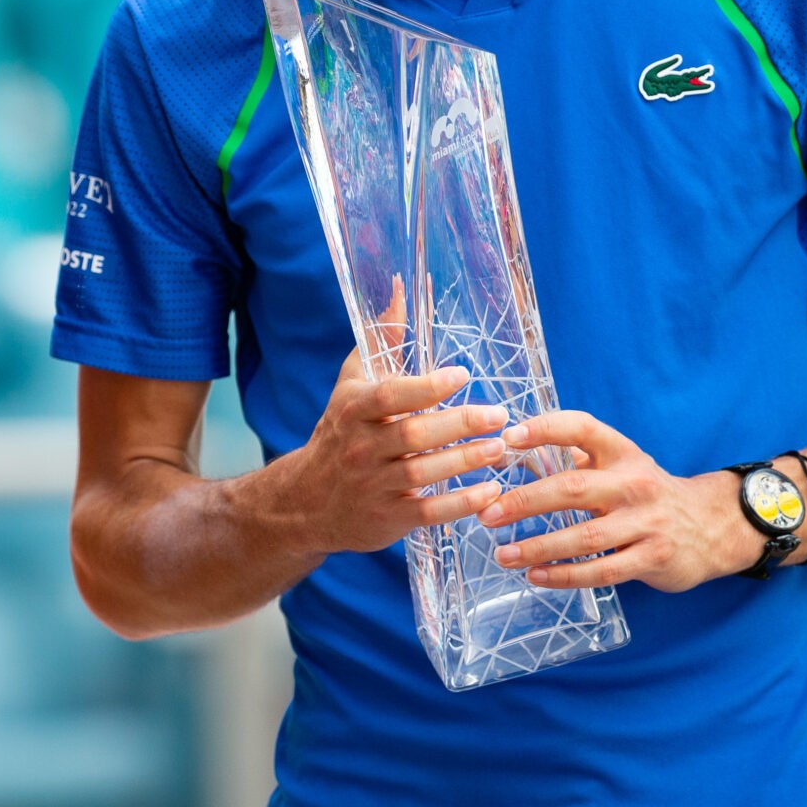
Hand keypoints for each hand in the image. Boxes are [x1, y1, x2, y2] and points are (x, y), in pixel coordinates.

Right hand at [273, 281, 512, 557]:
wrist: (305, 502)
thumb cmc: (339, 432)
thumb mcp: (352, 385)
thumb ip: (383, 340)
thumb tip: (400, 288)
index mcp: (353, 409)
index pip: (389, 396)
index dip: (425, 387)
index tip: (461, 376)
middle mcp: (360, 448)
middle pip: (412, 435)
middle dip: (459, 424)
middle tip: (498, 415)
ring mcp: (374, 486)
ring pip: (424, 474)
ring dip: (466, 461)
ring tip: (501, 448)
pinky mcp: (389, 518)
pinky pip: (430, 512)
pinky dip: (462, 504)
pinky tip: (491, 492)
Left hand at [480, 410, 758, 592]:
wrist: (712, 527)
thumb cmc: (648, 494)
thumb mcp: (622, 465)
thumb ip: (578, 456)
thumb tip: (516, 448)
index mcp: (623, 453)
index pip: (583, 428)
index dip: (546, 428)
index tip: (508, 437)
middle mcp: (635, 484)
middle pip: (573, 487)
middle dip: (525, 501)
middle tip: (488, 514)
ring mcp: (646, 523)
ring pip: (584, 536)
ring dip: (539, 547)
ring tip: (503, 554)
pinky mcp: (653, 558)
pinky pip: (602, 571)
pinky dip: (566, 576)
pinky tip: (536, 576)